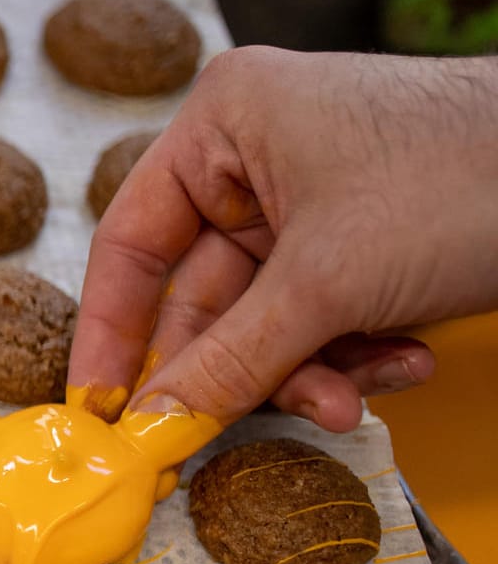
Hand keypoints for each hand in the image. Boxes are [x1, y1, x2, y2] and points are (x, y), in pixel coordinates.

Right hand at [72, 48, 497, 430]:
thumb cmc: (471, 172)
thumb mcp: (327, 283)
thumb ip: (227, 361)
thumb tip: (153, 423)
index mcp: (225, 126)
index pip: (131, 244)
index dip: (114, 335)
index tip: (102, 409)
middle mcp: (259, 158)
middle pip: (204, 297)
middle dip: (242, 369)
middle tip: (217, 437)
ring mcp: (315, 201)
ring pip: (268, 321)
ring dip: (308, 372)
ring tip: (353, 394)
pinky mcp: (365, 241)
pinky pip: (322, 319)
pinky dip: (354, 354)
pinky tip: (400, 361)